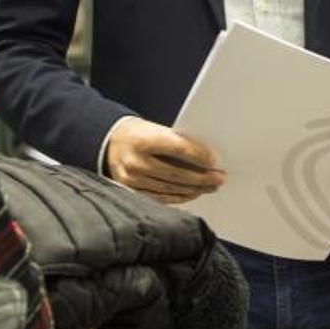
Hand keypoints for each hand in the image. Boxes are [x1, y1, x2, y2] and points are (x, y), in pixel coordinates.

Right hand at [104, 116, 224, 204]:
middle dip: (202, 178)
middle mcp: (135, 162)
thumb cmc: (139, 134)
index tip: (215, 161)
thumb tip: (206, 157)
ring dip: (194, 189)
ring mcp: (131, 180)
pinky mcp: (130, 192)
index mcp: (143, 140)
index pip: (179, 149)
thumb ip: (176, 142)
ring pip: (170, 189)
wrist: (111, 142)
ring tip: (209, 186)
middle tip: (218, 178)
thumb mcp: (155, 129)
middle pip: (177, 174)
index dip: (200, 156)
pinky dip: (178, 197)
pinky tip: (191, 193)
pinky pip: (160, 198)